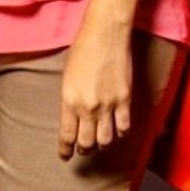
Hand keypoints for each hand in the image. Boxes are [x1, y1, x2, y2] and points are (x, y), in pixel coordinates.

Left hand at [58, 20, 133, 159]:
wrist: (104, 35)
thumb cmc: (82, 50)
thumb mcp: (67, 77)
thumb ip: (70, 99)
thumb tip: (74, 117)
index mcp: (68, 99)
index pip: (66, 134)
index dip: (66, 149)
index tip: (65, 156)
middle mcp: (87, 106)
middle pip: (86, 142)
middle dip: (83, 149)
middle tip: (83, 150)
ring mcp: (107, 105)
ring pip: (105, 139)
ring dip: (101, 144)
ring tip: (99, 143)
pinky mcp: (124, 100)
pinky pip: (124, 127)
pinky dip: (120, 133)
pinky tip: (117, 131)